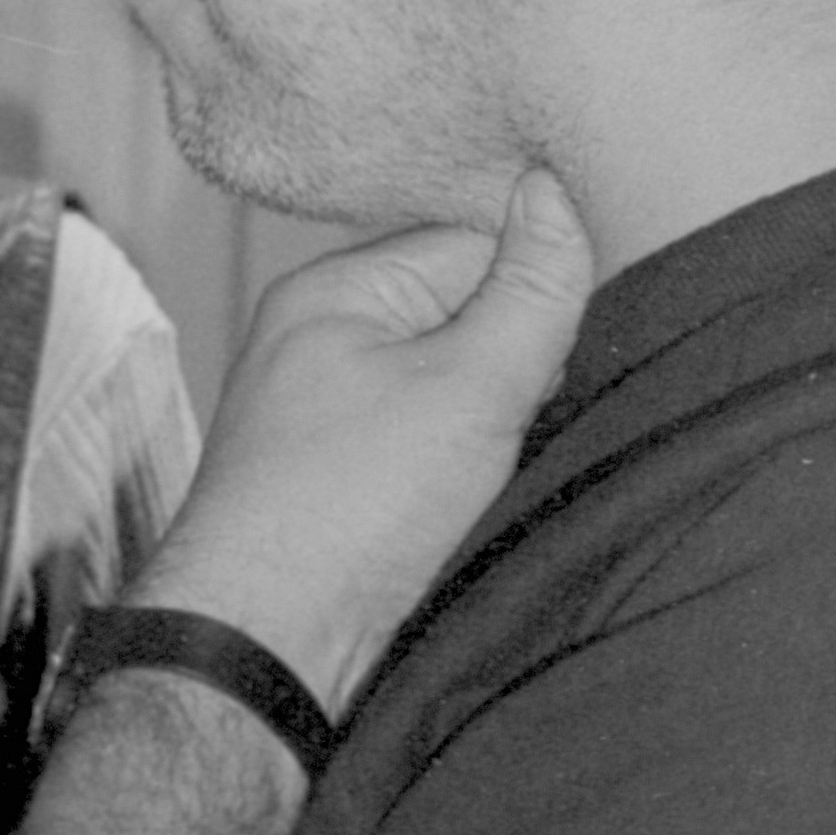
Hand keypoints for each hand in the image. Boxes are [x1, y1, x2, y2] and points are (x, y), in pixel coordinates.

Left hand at [143, 163, 594, 716]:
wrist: (261, 649)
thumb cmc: (348, 510)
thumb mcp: (468, 390)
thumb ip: (529, 293)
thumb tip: (554, 186)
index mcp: (333, 290)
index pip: (470, 243)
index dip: (536, 288)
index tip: (573, 344)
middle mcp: (319, 339)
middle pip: (462, 314)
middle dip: (519, 359)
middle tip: (532, 418)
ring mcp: (323, 413)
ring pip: (450, 386)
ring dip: (497, 420)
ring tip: (500, 467)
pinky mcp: (337, 481)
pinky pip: (424, 444)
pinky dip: (463, 467)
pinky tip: (477, 502)